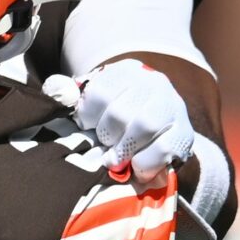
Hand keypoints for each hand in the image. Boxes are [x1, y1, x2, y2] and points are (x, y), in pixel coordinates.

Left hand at [44, 59, 193, 181]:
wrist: (159, 133)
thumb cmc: (119, 120)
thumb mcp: (97, 103)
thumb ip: (73, 97)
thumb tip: (55, 90)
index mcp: (127, 72)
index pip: (100, 91)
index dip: (88, 116)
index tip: (87, 127)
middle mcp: (153, 83)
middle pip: (120, 111)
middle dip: (107, 136)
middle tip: (104, 147)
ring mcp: (172, 106)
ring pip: (143, 125)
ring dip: (124, 149)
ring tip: (115, 160)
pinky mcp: (185, 132)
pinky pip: (163, 148)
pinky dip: (145, 163)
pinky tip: (137, 168)